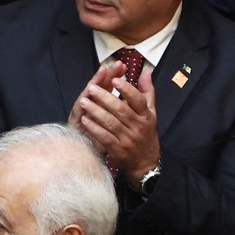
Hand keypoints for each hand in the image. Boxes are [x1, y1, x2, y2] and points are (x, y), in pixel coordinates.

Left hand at [71, 60, 160, 181]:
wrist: (146, 163)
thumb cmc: (146, 134)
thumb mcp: (151, 112)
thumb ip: (147, 91)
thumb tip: (145, 71)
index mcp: (146, 115)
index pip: (138, 100)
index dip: (126, 89)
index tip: (115, 79)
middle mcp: (138, 126)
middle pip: (121, 110)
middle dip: (105, 98)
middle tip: (91, 88)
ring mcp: (128, 139)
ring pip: (110, 122)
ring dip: (96, 111)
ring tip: (84, 102)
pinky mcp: (118, 150)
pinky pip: (104, 137)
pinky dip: (94, 128)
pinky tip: (85, 119)